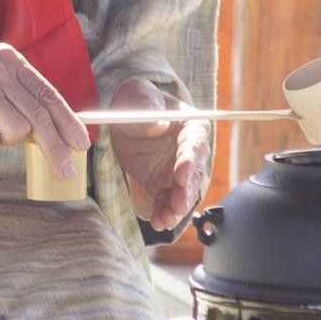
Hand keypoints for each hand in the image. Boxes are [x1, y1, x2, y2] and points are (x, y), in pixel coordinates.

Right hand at [0, 41, 88, 179]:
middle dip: (55, 147)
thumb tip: (46, 128)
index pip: (47, 94)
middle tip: (66, 169)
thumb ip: (15, 92)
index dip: (68, 120)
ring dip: (2, 139)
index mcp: (9, 60)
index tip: (81, 142)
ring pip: (14, 132)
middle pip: (38, 117)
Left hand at [108, 78, 210, 230]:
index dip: (189, 160)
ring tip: (166, 220)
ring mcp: (176, 171)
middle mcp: (189, 152)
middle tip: (178, 205)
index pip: (194, 144)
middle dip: (185, 191)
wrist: (126, 118)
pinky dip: (162, 212)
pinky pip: (165, 201)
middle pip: (193, 174)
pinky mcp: (161, 184)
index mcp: (191, 126)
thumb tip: (160, 125)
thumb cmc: (137, 100)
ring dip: (176, 207)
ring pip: (182, 192)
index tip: (180, 175)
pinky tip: (158, 222)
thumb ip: (148, 110)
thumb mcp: (138, 97)